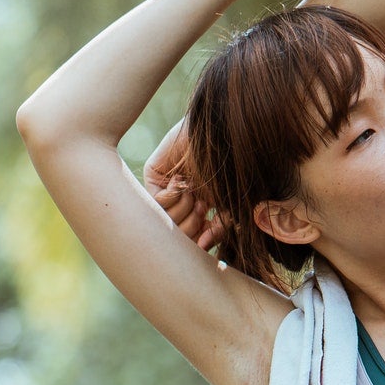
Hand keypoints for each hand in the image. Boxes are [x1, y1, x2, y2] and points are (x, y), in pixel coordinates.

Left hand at [144, 116, 226, 249]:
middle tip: (201, 210)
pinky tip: (180, 183)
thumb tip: (202, 248)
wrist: (222, 136)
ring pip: (163, 221)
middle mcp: (182, 201)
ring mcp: (166, 188)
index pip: (193, 239)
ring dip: (183, 209)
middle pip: (176, 236)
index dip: (200, 243)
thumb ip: (218, 230)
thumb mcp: (229, 206)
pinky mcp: (153, 176)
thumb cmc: (231, 170)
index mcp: (201, 209)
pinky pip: (154, 203)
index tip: (209, 238)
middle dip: (191, 227)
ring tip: (193, 193)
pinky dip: (171, 196)